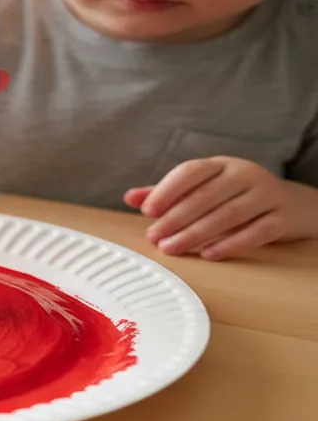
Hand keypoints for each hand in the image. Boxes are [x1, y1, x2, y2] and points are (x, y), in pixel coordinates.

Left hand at [124, 156, 317, 259]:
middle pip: (206, 196)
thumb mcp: (203, 189)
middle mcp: (245, 174)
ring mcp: (267, 195)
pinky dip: (231, 244)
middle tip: (154, 238)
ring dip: (196, 234)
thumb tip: (129, 197)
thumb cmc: (234, 197)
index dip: (167, 190)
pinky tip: (209, 255)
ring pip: (228, 215)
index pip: (191, 172)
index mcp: (221, 164)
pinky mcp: (282, 217)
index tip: (146, 211)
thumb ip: (167, 193)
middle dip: (176, 218)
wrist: (291, 205)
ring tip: (172, 248)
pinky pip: (257, 232)